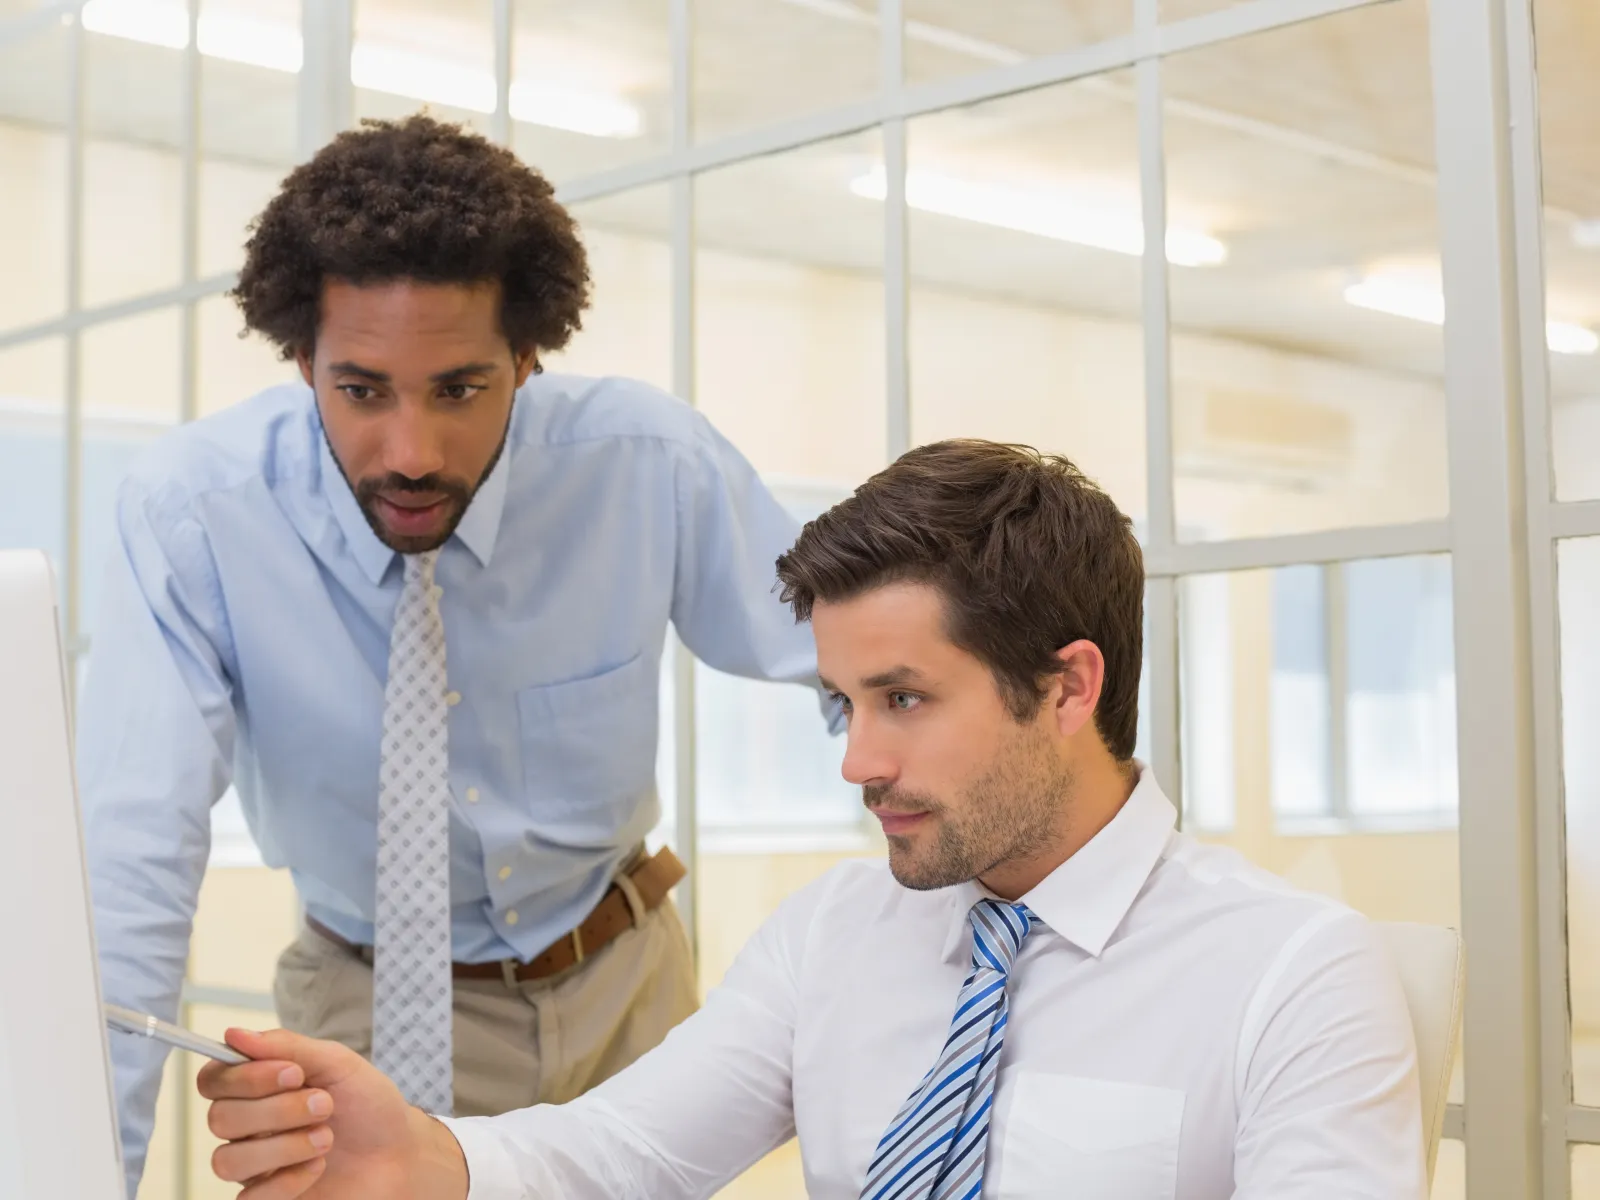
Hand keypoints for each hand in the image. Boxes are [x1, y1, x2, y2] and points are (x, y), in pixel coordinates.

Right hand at [197, 1028, 467, 1199]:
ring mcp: (255, 1165)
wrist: (400, 1153)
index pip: (213, 1080)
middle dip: (277, 1110)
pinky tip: (319, 1167)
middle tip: (324, 1104)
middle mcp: (248, 1126)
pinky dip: (290, 1179)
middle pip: (219, 1119)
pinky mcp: (268, 1199)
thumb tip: (235, 1034)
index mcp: (258, 1086)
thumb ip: (287, 1046)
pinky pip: (250, 1197)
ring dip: (284, 1146)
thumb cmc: (368, 1104)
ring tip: (326, 1137)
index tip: (293, 1073)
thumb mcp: (337, 1063)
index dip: (244, 1077)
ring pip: (227, 1161)